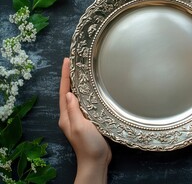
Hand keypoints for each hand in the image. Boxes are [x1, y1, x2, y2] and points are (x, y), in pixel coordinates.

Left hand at [59, 58, 111, 183]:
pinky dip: (87, 93)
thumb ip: (73, 110)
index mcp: (66, 116)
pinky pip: (85, 102)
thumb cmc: (88, 145)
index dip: (65, 76)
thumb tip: (69, 94)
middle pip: (69, 92)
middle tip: (75, 62)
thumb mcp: (80, 126)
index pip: (64, 92)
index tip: (67, 61)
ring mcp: (79, 118)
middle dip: (70, 77)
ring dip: (78, 83)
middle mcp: (70, 115)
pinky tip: (92, 88)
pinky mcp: (88, 120)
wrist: (96, 160)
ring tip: (82, 70)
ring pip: (77, 97)